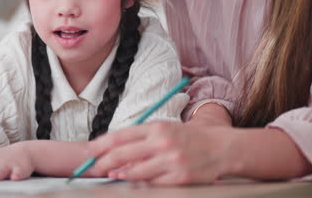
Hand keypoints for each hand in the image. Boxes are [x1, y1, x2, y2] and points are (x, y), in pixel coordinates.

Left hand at [87, 121, 238, 184]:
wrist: (221, 148)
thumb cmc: (188, 138)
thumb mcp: (165, 130)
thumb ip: (143, 139)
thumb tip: (116, 152)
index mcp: (157, 127)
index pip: (121, 135)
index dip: (102, 144)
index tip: (90, 150)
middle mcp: (162, 142)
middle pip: (123, 153)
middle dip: (104, 162)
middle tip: (94, 168)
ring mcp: (171, 161)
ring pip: (135, 171)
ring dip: (120, 174)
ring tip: (113, 175)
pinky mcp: (179, 178)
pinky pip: (153, 183)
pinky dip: (140, 183)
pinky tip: (133, 180)